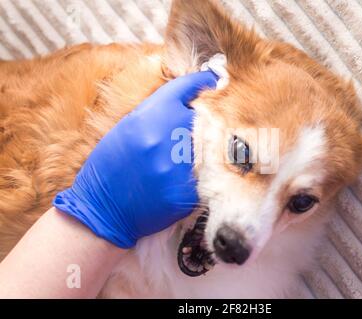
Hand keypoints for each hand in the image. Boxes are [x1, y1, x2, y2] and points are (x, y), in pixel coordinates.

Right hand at [53, 71, 217, 248]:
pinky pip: (207, 174)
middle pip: (204, 116)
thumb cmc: (113, 165)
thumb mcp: (129, 126)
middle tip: (196, 129)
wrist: (102, 207)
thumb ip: (159, 110)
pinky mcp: (187, 192)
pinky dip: (202, 173)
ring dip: (204, 148)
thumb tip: (190, 99)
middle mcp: (165, 136)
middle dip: (203, 120)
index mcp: (148, 116)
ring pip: (210, 145)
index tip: (215, 80)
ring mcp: (178, 165)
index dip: (204, 81)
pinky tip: (186, 177)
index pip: (187, 88)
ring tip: (184, 159)